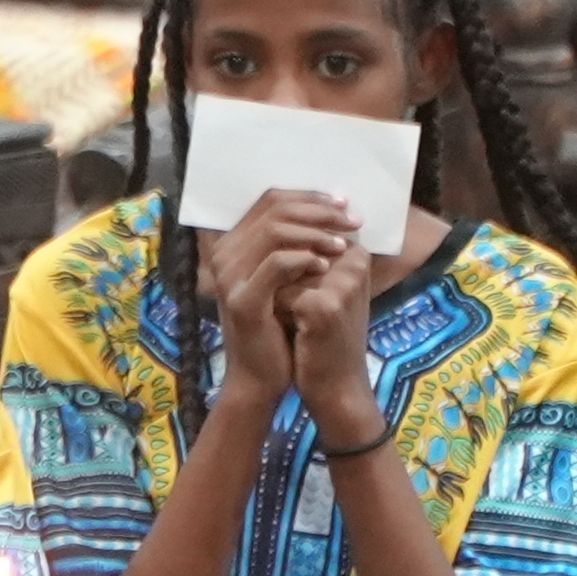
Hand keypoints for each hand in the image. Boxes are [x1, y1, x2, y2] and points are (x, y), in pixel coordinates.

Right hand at [199, 189, 360, 416]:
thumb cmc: (276, 328)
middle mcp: (224, 255)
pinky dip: (307, 259)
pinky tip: (327, 266)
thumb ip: (293, 246)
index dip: (310, 197)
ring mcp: (229, 277)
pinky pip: (278, 263)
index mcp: (233, 245)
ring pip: (276, 231)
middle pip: (274, 210)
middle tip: (352, 220)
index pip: (271, 201)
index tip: (343, 204)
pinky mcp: (243, 299)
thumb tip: (332, 211)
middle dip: (320, 211)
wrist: (259, 378)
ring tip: (343, 244)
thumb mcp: (284, 280)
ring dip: (317, 233)